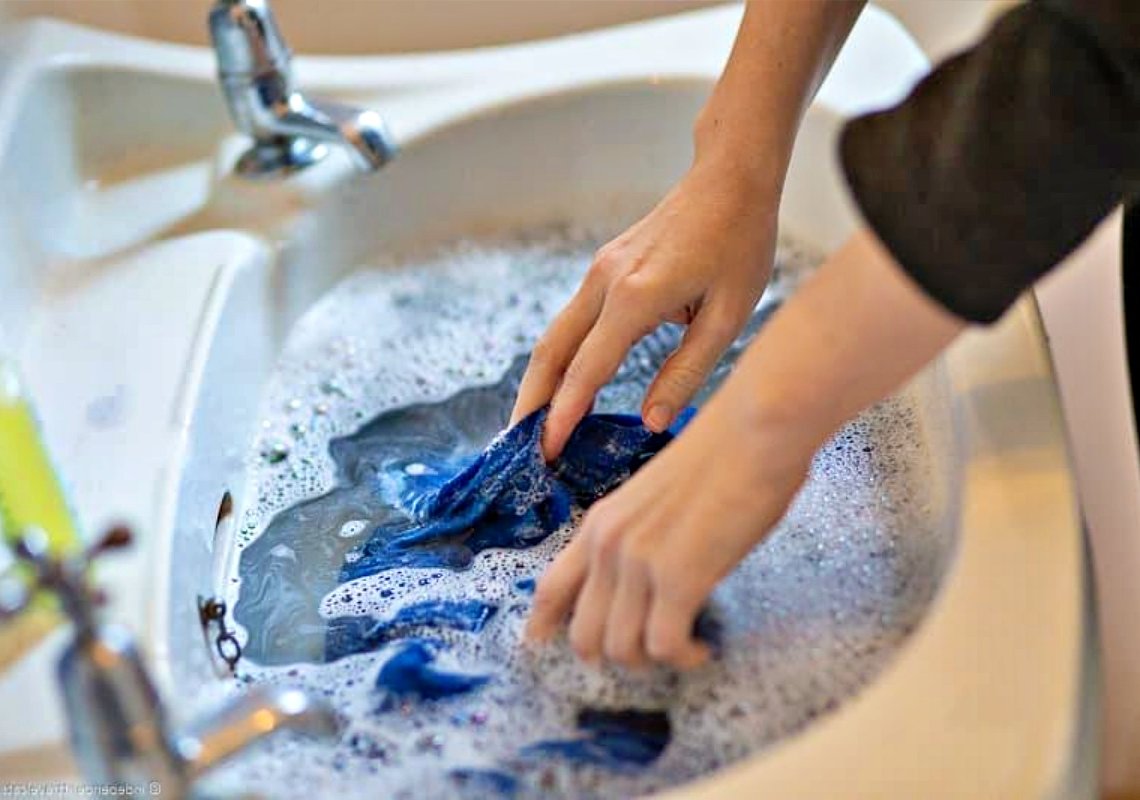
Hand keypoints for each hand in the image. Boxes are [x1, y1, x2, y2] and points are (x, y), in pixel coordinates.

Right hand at [509, 159, 777, 459]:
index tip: (546, 452)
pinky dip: (561, 360)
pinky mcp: (603, 269)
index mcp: (636, 297)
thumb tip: (650, 423)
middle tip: (521, 451)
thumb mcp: (727, 316)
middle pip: (550, 352)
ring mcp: (598, 273)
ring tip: (534, 427)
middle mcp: (605, 283)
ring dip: (540, 383)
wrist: (728, 179)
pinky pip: (571, 322)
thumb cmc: (739, 245)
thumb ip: (685, 372)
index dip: (563, 414)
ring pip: (554, 337)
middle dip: (531, 404)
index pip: (586, 369)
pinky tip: (565, 386)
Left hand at [523, 382, 812, 669]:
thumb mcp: (658, 498)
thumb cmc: (725, 457)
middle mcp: (608, 544)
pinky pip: (665, 646)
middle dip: (614, 657)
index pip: (550, 586)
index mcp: (601, 522)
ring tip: (685, 649)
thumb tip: (651, 580)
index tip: (540, 644)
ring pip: (622, 649)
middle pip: (583, 635)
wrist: (755, 430)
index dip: (542, 624)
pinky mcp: (678, 578)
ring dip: (654, 660)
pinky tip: (704, 649)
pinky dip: (685, 658)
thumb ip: (641, 537)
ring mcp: (639, 562)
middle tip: (648, 654)